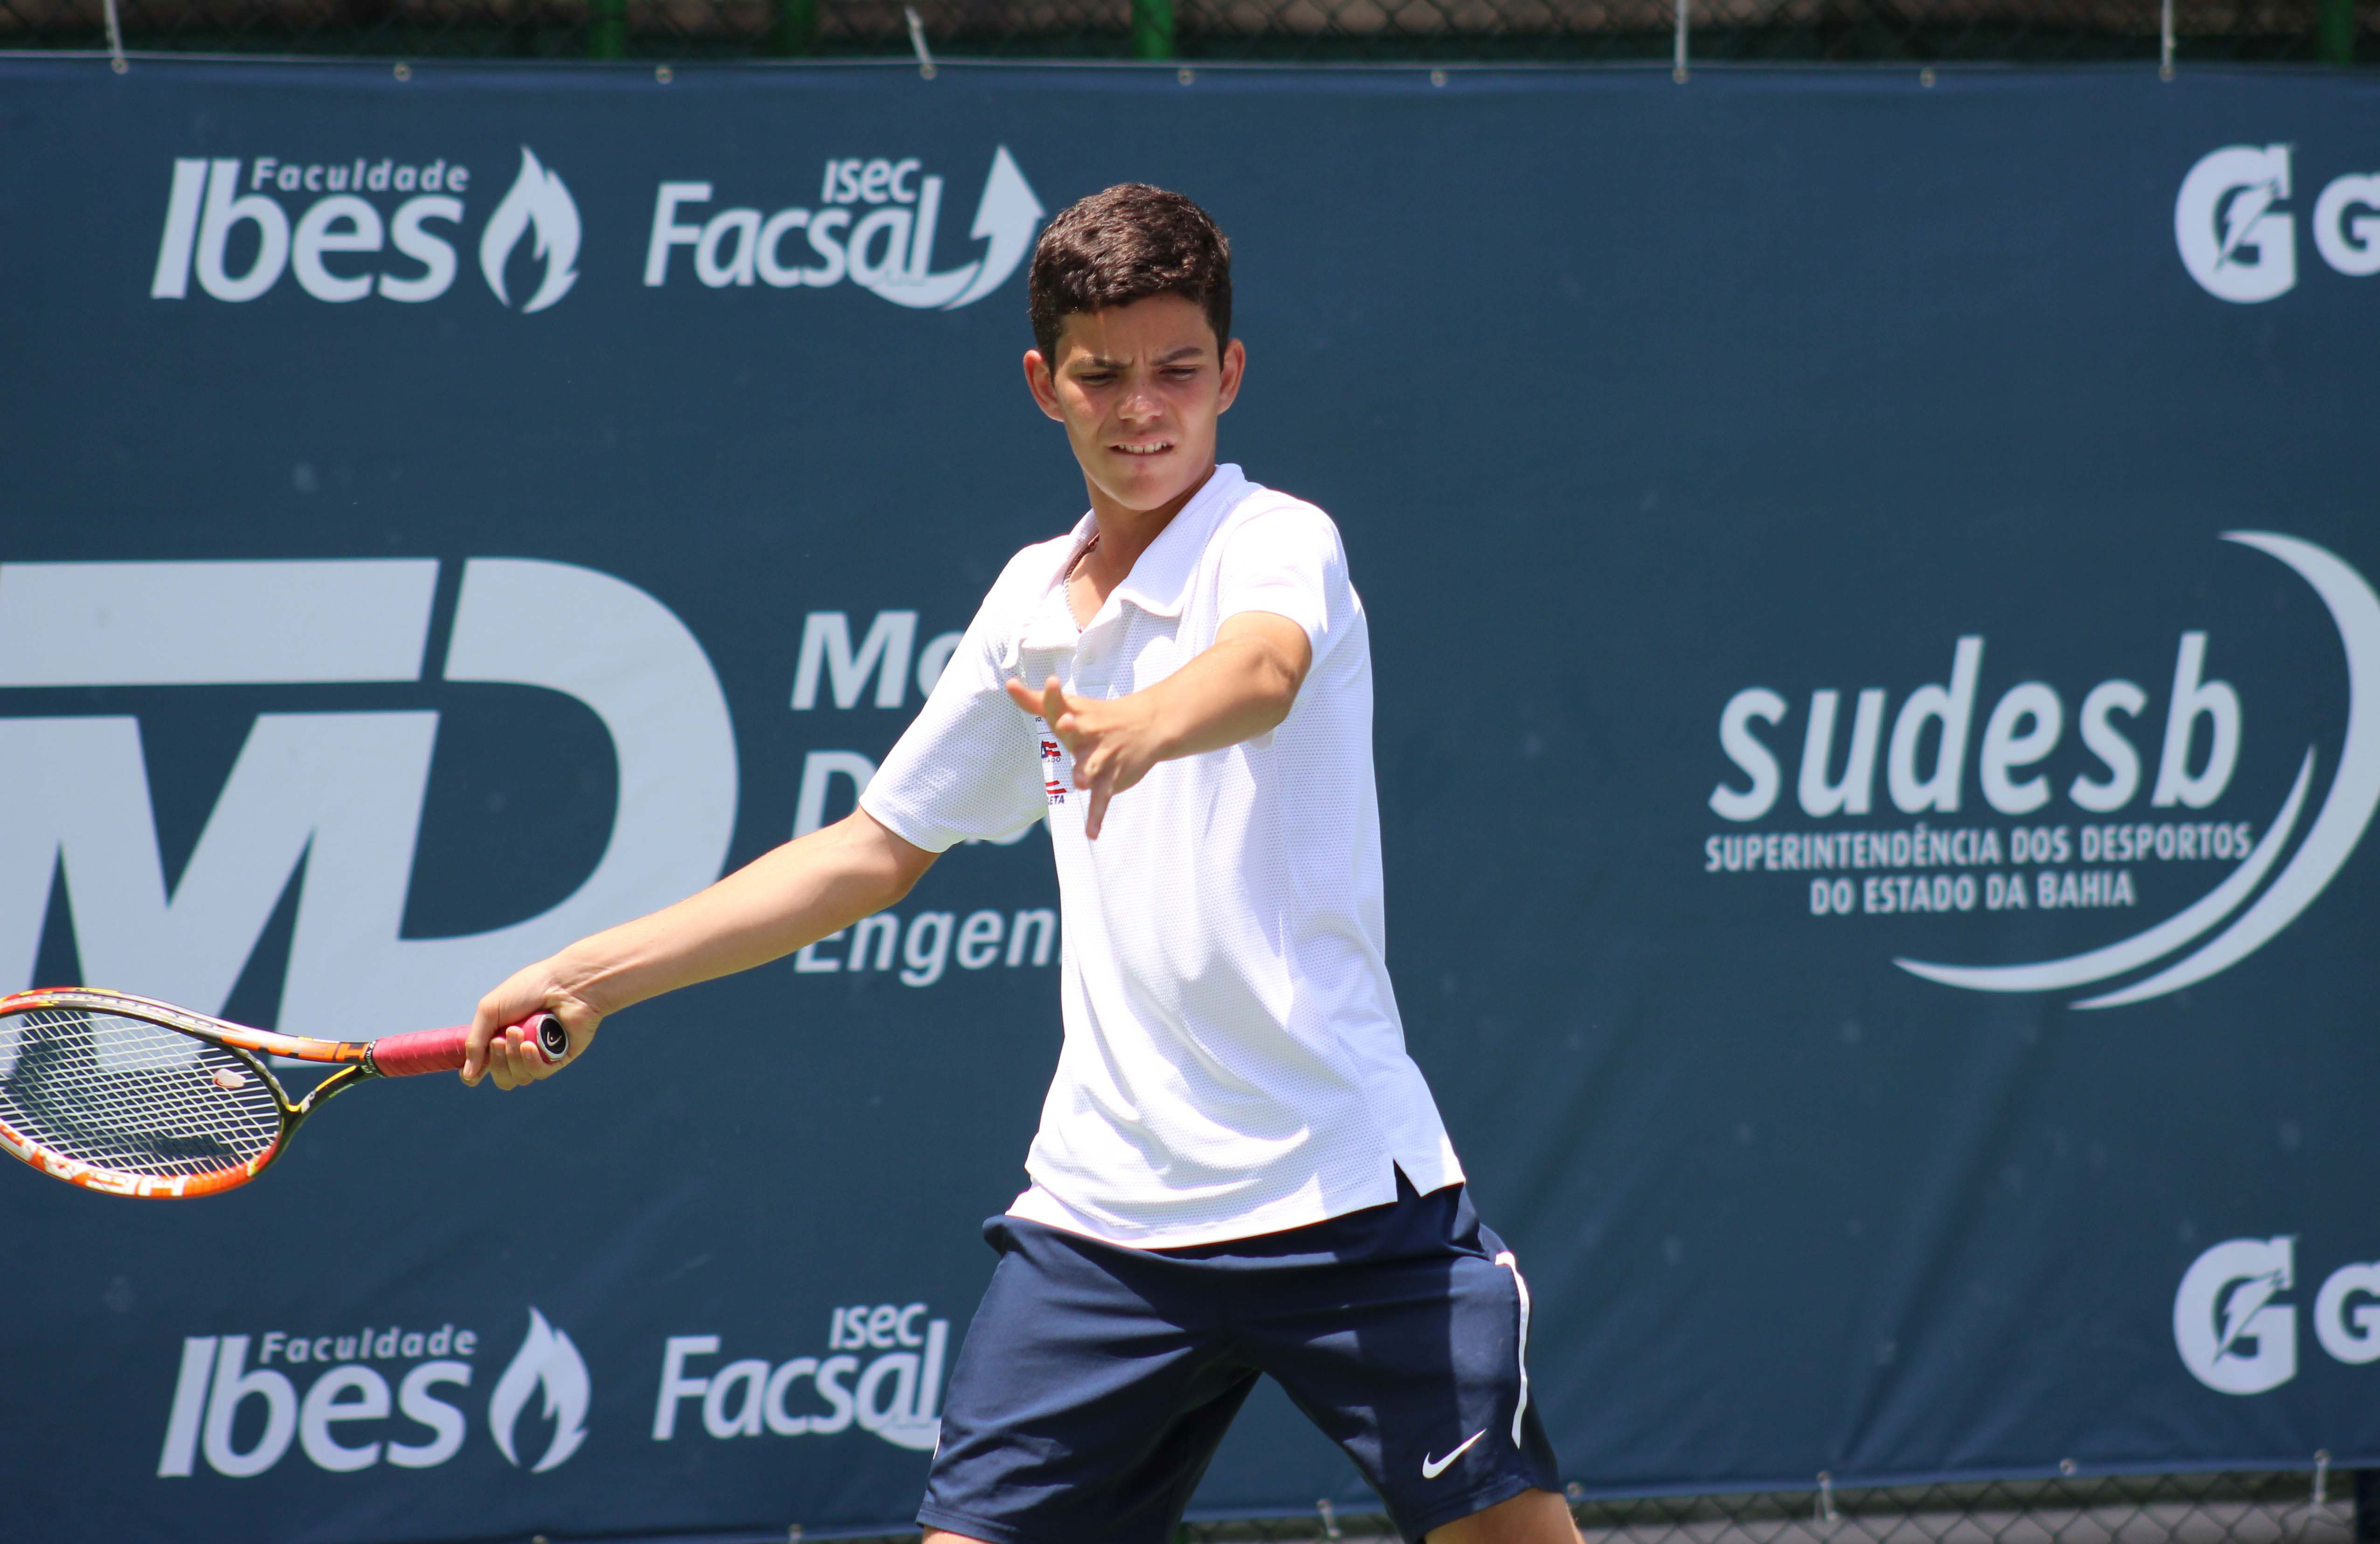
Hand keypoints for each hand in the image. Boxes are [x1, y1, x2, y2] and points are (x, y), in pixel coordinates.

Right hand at [462, 959, 600, 1090]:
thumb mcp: (490, 1010)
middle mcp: (521, 1050)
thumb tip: (467, 1075)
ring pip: (519, 1077)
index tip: (471, 1072)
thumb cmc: (529, 989)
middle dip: (496, 1059)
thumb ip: (475, 1043)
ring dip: (513, 1056)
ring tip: (518, 1031)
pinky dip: (531, 1061)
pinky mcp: (560, 1058)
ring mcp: (541, 1055)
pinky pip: (539, 1072)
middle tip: (501, 1037)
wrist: (565, 982)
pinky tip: (530, 1045)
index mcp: (502, 1037)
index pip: (486, 1067)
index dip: (476, 1073)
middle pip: (501, 1077)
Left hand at [1004, 674, 1161, 839]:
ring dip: (1086, 772)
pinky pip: (1103, 799)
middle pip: (1078, 732)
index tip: (1050, 681)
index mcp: (1077, 716)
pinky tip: (1091, 834)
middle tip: (1066, 722)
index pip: (1060, 705)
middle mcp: (1090, 734)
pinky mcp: (1112, 779)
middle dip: (1072, 728)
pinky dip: (1097, 816)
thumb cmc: (1100, 716)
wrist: (1149, 725)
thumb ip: (1038, 701)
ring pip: (1092, 767)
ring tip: (1080, 781)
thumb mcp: (1072, 706)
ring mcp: (1102, 757)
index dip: (1052, 694)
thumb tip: (1008, 684)